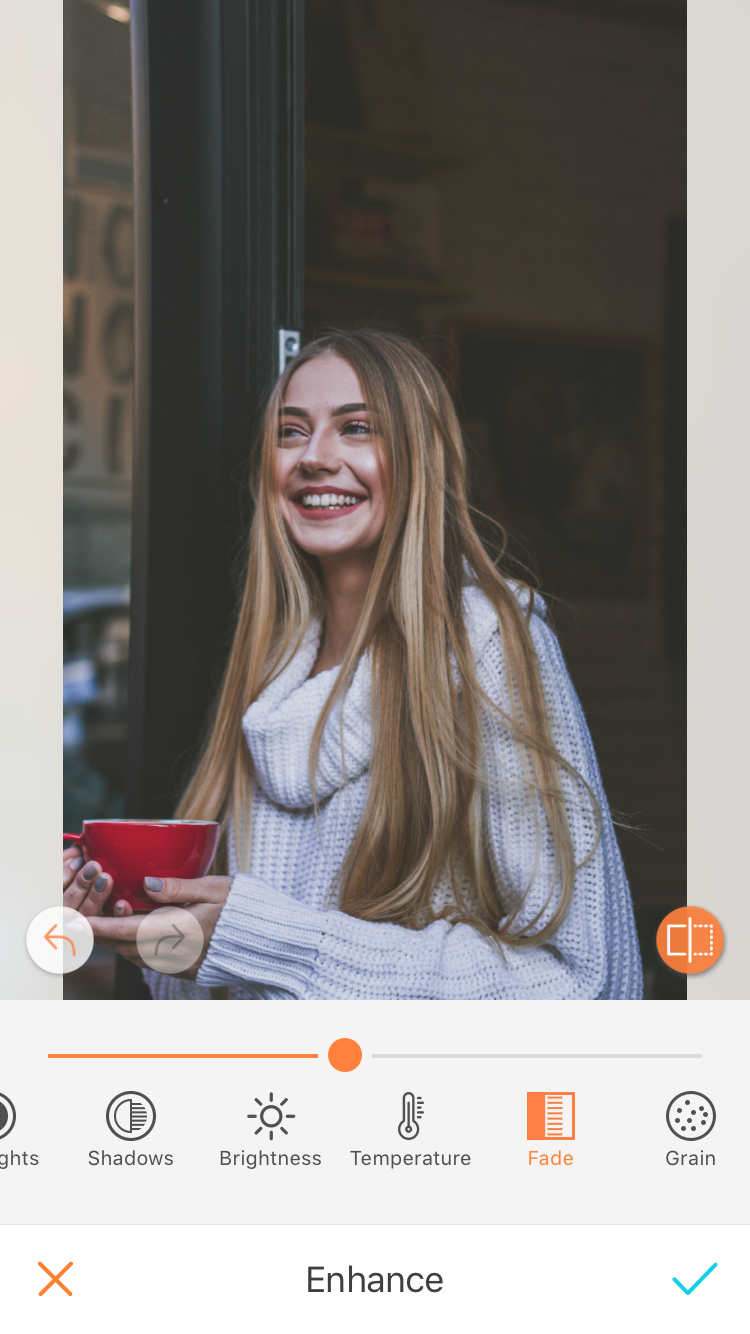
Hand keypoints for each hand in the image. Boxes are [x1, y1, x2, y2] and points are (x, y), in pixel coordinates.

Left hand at [63, 862, 231, 979]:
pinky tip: (132, 928)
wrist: (270, 944)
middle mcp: (174, 954)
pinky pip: (148, 959)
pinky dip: (133, 945)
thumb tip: (146, 883)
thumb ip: (179, 887)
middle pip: (123, 947)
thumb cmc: (245, 911)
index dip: (97, 927)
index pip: (126, 931)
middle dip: (100, 933)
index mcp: (179, 932)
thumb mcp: (216, 889)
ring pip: (133, 955)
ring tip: (103, 918)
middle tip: (80, 915)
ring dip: (116, 939)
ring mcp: (178, 965)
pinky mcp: (183, 969)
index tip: (73, 921)